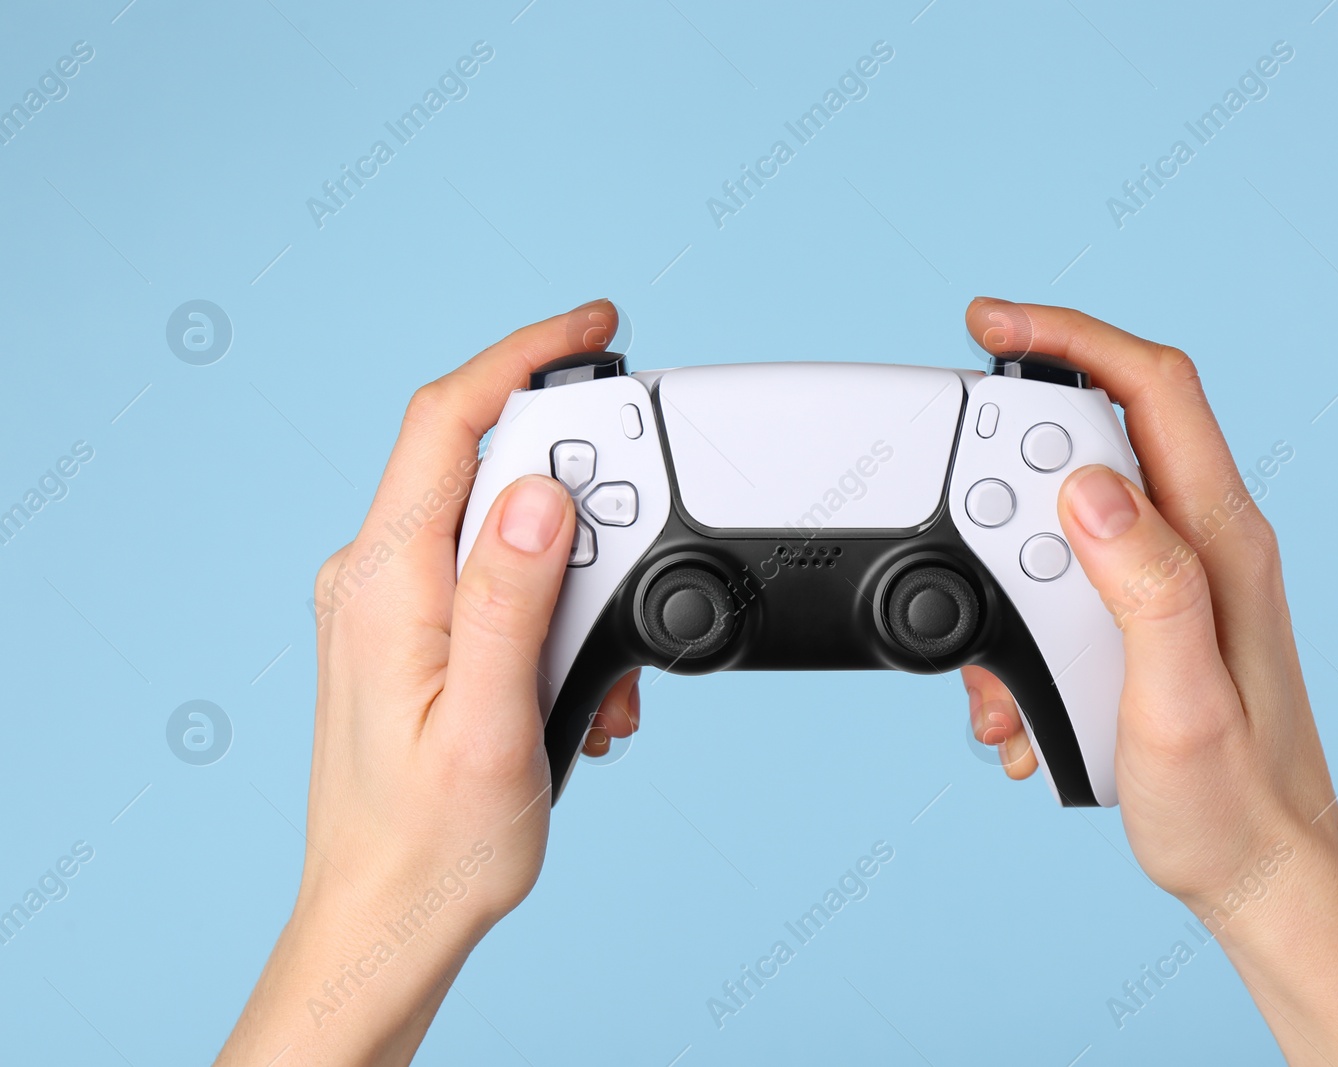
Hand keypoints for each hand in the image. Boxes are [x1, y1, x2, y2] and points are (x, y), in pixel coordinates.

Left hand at [217, 300, 639, 1065]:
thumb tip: (541, 491)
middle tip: (629, 573)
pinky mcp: (413, 629)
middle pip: (489, 468)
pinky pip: (497, 578)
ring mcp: (391, 602)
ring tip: (598, 676)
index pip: (447, 422)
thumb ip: (512, 599)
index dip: (522, 355)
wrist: (386, 918)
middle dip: (583, 503)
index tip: (593, 325)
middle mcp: (375, 577)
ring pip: (506, 529)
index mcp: (385, 583)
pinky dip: (556, 611)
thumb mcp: (490, 725)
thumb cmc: (433, 845)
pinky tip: (576, 686)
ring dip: (578, 579)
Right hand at [959, 299, 1337, 1065]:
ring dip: (1005, 581)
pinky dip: (1017, 630)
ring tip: (998, 675)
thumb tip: (1088, 485)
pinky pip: (1062, 584)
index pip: (1152, 387)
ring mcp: (1173, 579)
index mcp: (1218, 538)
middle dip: (1007, 476)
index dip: (1071, 334)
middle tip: (962, 528)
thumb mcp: (1179, 698)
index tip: (990, 322)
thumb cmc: (1231, 800)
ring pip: (1062, 522)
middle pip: (1093, 440)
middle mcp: (1201, 542)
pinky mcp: (1146, 617)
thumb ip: (1144, 584)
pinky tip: (1015, 700)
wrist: (1258, 872)